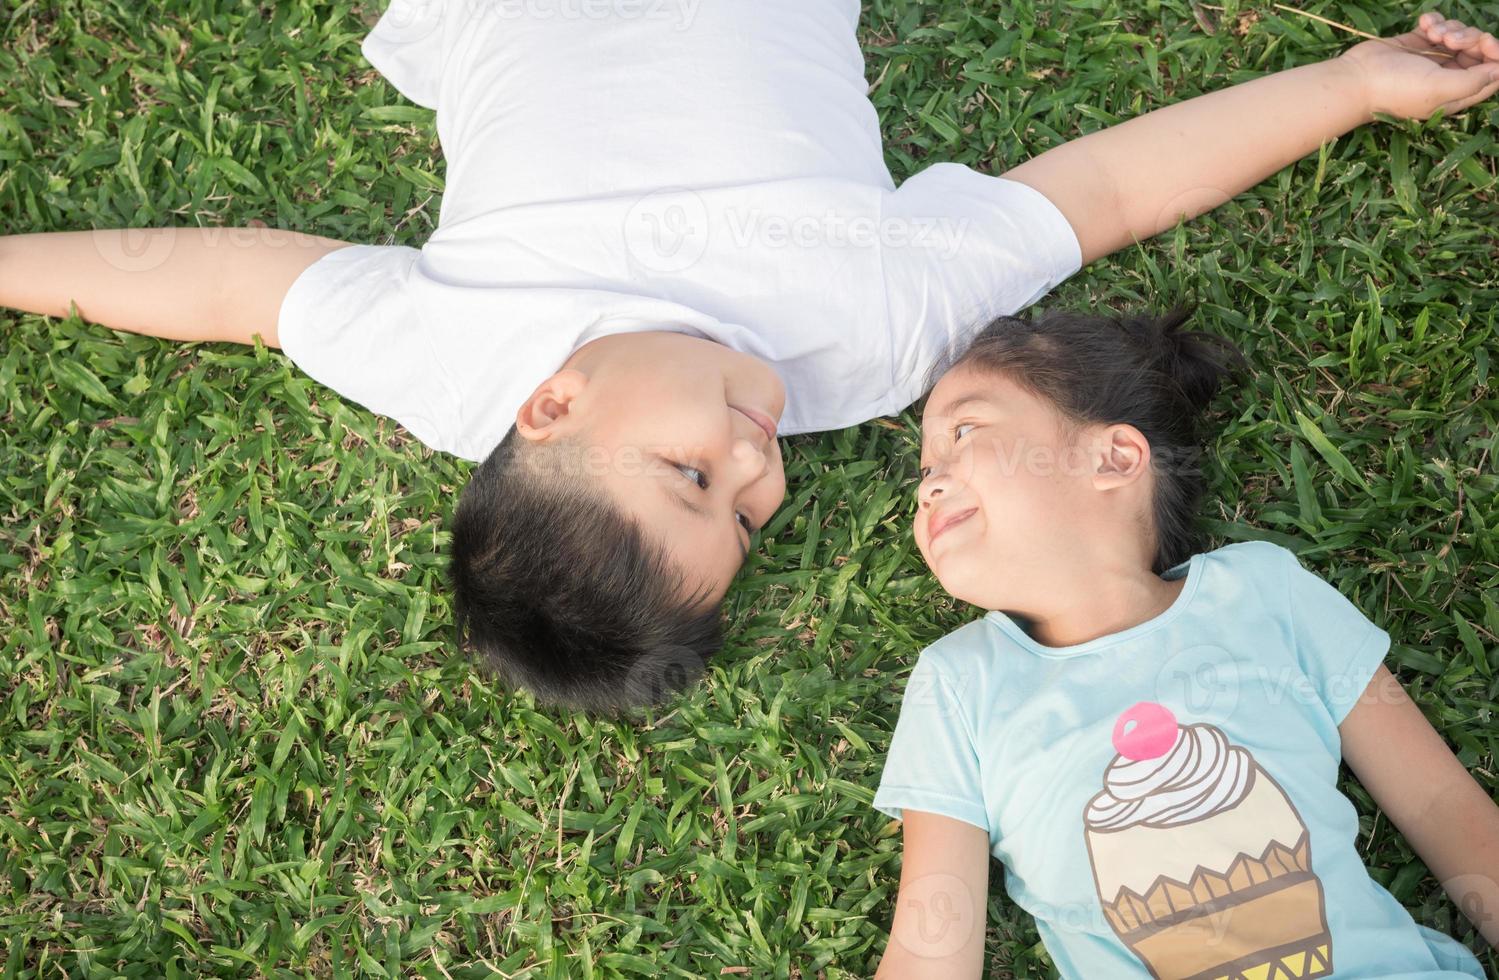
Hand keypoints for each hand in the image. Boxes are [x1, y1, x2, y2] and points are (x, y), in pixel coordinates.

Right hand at [1338, 12, 1498, 118]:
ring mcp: (1433, 58)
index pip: (1493, 74)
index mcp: (1457, 94)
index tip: (1485, 43)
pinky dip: (1435, 20)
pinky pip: (1439, 24)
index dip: (1496, 56)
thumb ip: (1475, 81)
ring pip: (1461, 34)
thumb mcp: (1440, 89)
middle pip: (1480, 51)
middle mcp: (1448, 76)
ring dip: (1451, 28)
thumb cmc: (1396, 90)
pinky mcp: (1419, 42)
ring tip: (1433, 34)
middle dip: (1471, 38)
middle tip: (1450, 40)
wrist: (1357, 79)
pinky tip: (1423, 24)